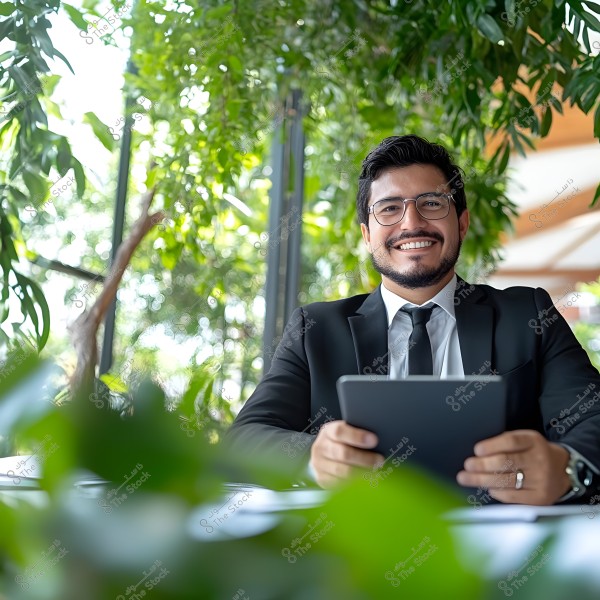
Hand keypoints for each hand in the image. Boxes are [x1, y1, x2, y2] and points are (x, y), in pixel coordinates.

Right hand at [309, 420, 383, 488]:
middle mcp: (322, 447)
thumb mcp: (344, 431)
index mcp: (328, 431)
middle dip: (364, 458)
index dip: (357, 436)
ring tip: (375, 471)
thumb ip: (356, 433)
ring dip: (362, 472)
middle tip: (379, 460)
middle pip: (343, 454)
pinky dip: (354, 483)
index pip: (339, 432)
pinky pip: (340, 484)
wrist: (320, 456)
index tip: (374, 440)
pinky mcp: (323, 479)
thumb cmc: (338, 442)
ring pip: (343, 471)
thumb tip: (375, 440)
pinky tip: (364, 480)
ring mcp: (320, 465)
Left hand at [456, 429, 570, 504]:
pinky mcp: (539, 498)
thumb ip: (505, 442)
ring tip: (466, 478)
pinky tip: (487, 487)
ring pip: (506, 481)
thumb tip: (479, 452)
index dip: (492, 446)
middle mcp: (539, 460)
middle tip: (468, 465)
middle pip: (505, 462)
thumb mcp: (525, 439)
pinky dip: (496, 491)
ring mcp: (541, 481)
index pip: (511, 442)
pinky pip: (512, 496)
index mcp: (534, 441)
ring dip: (482, 480)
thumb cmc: (535, 453)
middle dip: (482, 464)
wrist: (564, 470)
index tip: (477, 450)